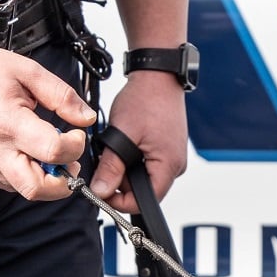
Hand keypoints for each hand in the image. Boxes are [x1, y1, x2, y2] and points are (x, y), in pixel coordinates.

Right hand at [0, 39, 96, 199]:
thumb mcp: (28, 71)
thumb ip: (62, 96)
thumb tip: (86, 119)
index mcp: (9, 122)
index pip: (53, 151)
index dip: (74, 146)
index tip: (76, 133)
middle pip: (36, 189)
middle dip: (63, 183)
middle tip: (69, 162)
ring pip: (22, 190)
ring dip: (45, 180)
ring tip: (50, 156)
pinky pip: (7, 183)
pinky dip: (26, 176)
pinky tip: (29, 155)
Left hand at [89, 70, 188, 212]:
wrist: (158, 75)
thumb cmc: (145, 99)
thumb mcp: (121, 135)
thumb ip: (111, 167)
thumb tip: (101, 191)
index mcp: (169, 166)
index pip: (145, 201)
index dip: (120, 201)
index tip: (100, 192)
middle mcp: (175, 165)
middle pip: (143, 190)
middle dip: (120, 181)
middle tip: (105, 162)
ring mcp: (173, 157)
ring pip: (143, 177)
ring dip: (125, 168)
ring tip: (117, 146)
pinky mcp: (168, 149)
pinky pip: (148, 164)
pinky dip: (132, 158)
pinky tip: (127, 142)